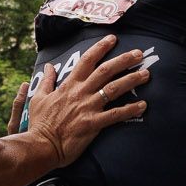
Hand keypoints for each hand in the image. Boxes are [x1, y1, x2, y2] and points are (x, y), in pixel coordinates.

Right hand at [21, 36, 150, 166]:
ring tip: (146, 74)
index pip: (87, 61)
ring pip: (113, 89)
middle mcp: (80, 93)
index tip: (113, 39)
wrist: (40, 146)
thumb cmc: (40, 123)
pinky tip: (143, 105)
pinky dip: (130, 110)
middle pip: (105, 71)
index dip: (100, 48)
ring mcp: (87, 108)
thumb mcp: (39, 97)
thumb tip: (49, 66)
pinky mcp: (93, 124)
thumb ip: (47, 81)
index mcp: (69, 85)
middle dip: (124, 60)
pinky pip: (115, 115)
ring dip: (131, 80)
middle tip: (139, 54)